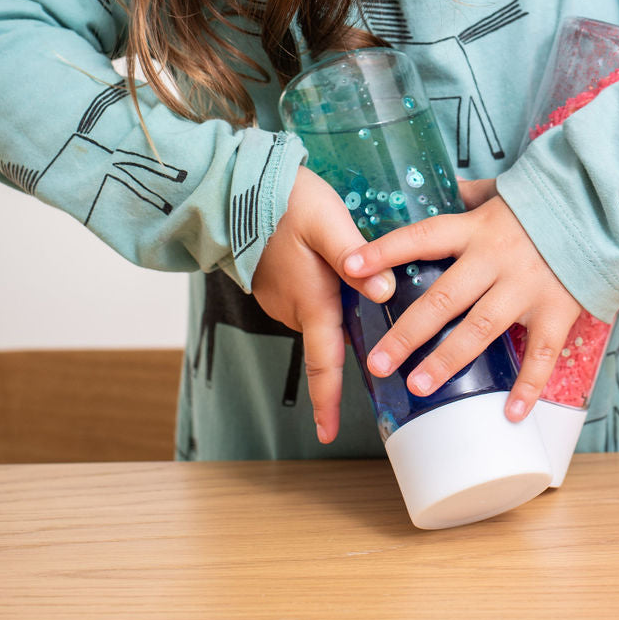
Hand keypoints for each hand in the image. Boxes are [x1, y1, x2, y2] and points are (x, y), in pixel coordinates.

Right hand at [252, 166, 394, 444]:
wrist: (233, 186)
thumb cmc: (282, 201)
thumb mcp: (327, 223)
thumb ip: (355, 258)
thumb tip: (386, 294)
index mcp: (310, 302)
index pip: (324, 364)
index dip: (328, 401)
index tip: (328, 433)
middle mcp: (293, 308)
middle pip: (332, 331)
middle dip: (350, 320)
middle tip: (367, 287)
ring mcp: (279, 296)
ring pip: (320, 309)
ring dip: (334, 296)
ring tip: (344, 262)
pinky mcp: (273, 282)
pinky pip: (305, 294)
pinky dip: (320, 284)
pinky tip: (325, 257)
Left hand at [342, 192, 580, 422]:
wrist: (601, 206)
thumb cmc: (545, 203)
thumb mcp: (502, 193)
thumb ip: (471, 197)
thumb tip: (445, 187)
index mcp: (477, 230)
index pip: (422, 238)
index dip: (385, 252)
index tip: (349, 267)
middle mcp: (496, 260)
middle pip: (444, 298)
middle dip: (408, 332)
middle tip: (378, 361)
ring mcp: (527, 288)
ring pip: (481, 329)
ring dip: (448, 360)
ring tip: (418, 385)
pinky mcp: (558, 310)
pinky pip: (541, 355)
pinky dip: (528, 386)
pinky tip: (509, 412)